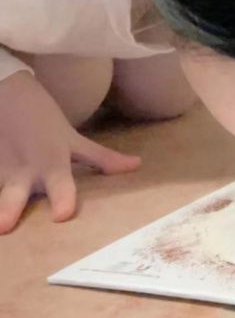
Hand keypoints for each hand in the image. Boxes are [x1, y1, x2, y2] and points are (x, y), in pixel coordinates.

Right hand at [0, 70, 140, 233]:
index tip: (63, 215)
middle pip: (16, 192)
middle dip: (11, 208)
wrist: (5, 91)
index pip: (60, 182)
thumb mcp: (73, 139)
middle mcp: (24, 171)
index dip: (62, 197)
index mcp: (51, 162)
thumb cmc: (44, 119)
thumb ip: (103, 159)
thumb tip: (138, 165)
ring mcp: (0, 169)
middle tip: (5, 226)